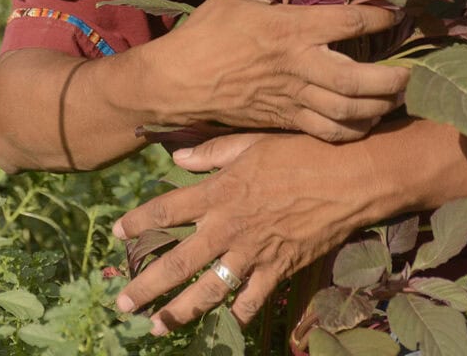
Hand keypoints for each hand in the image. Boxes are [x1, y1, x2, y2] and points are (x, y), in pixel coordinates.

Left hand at [113, 132, 377, 333]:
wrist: (350, 176)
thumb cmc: (303, 150)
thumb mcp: (255, 141)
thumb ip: (213, 153)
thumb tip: (177, 159)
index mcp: (221, 192)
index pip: (167, 210)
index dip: (138, 222)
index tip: (116, 232)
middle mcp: (230, 227)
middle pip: (178, 262)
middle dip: (146, 286)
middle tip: (121, 305)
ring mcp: (254, 252)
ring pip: (208, 291)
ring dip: (179, 312)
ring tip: (157, 326)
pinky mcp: (279, 269)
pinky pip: (252, 300)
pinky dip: (237, 314)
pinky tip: (225, 324)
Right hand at [145, 0, 408, 141]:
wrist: (176, 83)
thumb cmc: (205, 33)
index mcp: (290, 27)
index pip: (349, 23)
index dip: (380, 18)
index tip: (399, 13)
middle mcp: (298, 65)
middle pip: (358, 79)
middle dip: (392, 79)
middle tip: (412, 73)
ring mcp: (293, 98)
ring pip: (348, 111)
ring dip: (379, 107)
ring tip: (398, 97)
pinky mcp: (284, 121)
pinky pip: (327, 132)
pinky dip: (354, 130)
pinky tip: (367, 121)